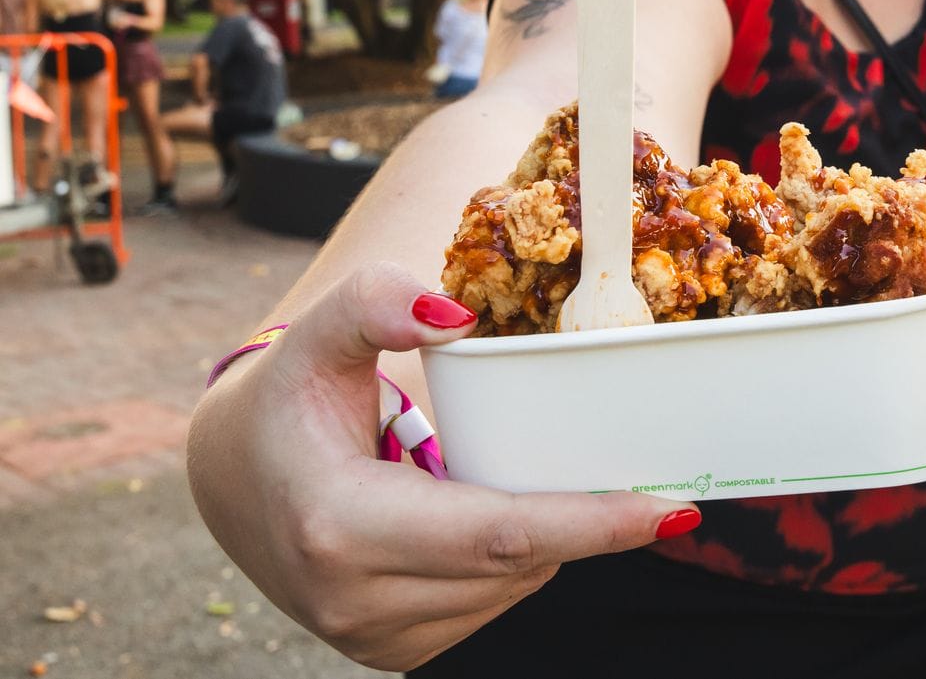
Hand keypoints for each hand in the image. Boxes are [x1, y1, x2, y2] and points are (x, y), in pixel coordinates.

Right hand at [187, 262, 694, 670]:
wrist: (235, 474)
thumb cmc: (290, 394)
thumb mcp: (321, 329)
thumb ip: (377, 300)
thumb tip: (455, 315)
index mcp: (339, 524)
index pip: (498, 536)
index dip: (592, 524)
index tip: (671, 506)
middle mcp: (351, 597)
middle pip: (517, 567)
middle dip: (591, 524)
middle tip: (650, 477)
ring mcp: (366, 636)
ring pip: (510, 592)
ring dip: (548, 541)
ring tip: (538, 477)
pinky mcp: (386, 650)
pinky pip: (486, 608)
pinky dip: (514, 565)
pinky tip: (499, 516)